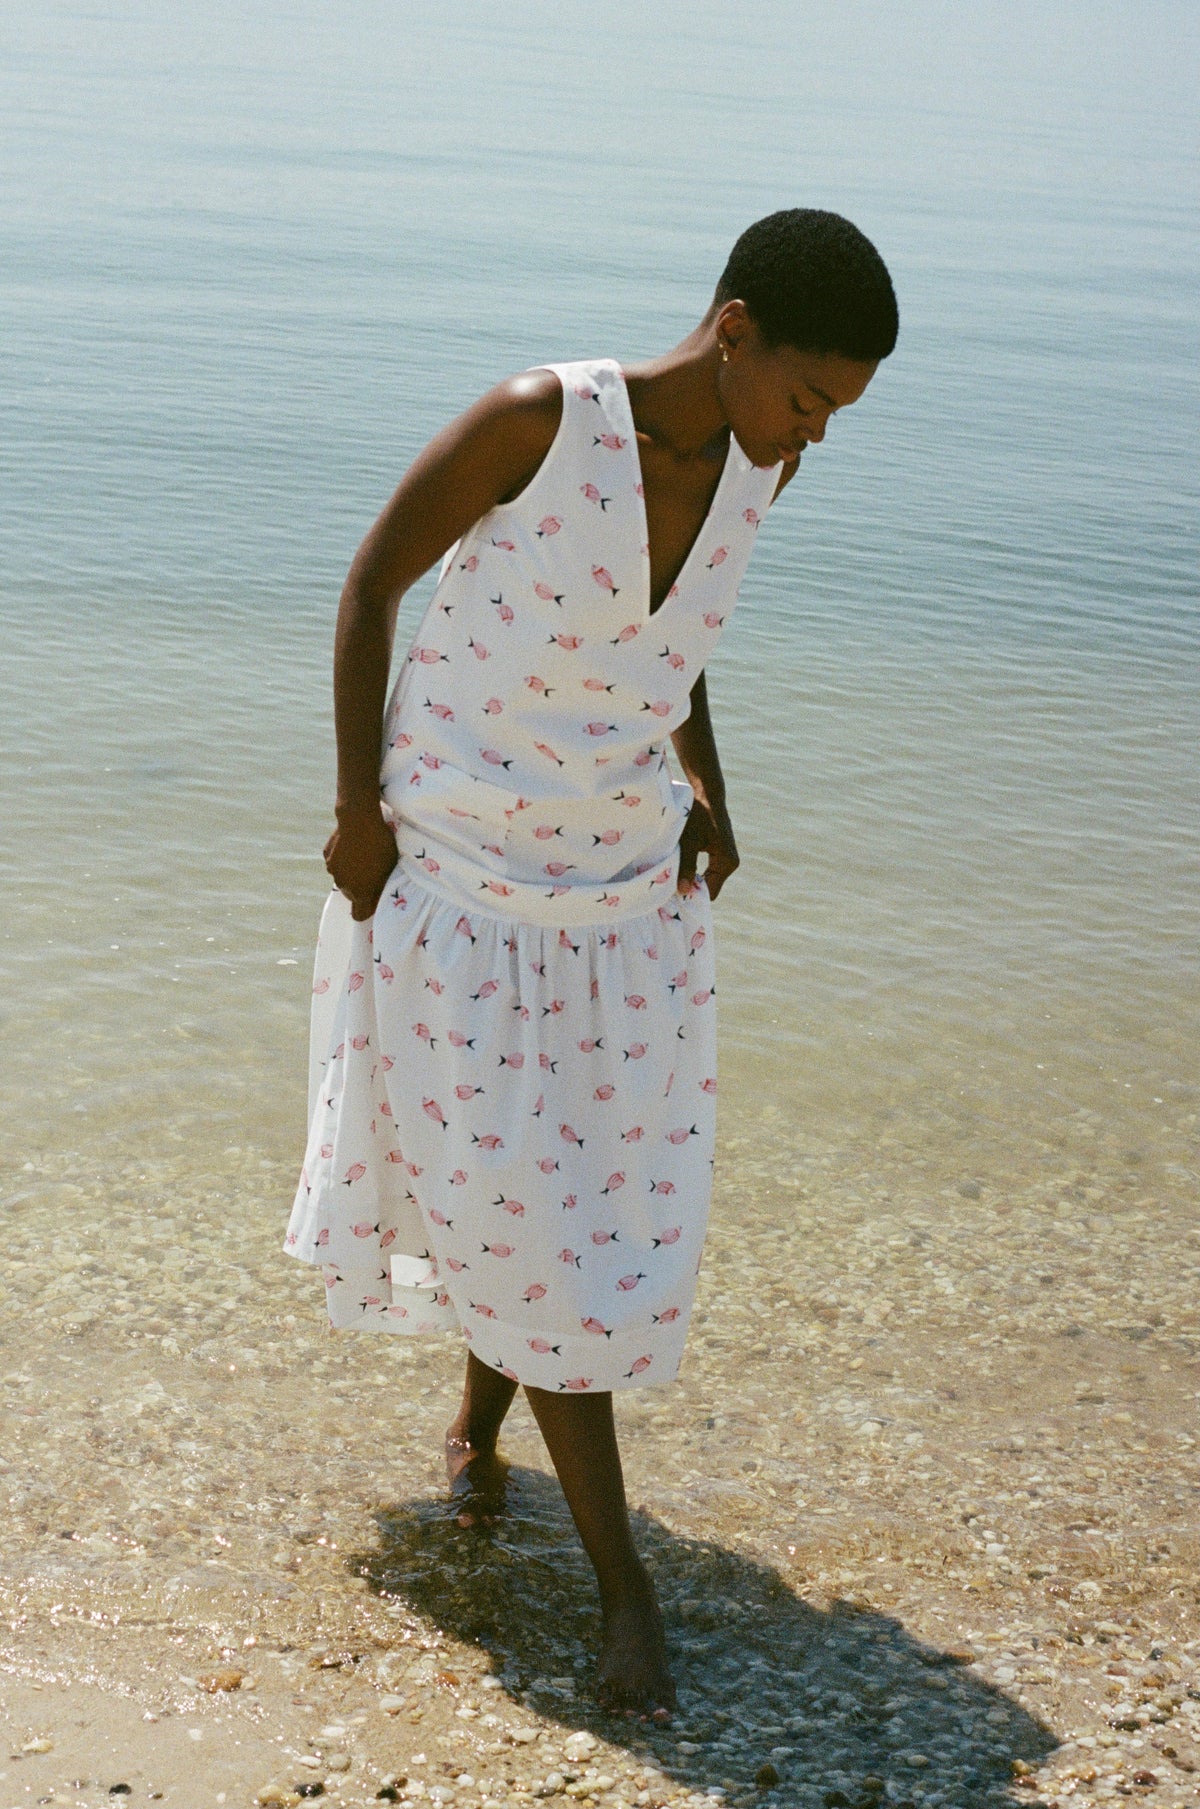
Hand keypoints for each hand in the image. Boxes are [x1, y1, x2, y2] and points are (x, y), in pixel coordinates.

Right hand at [323, 805, 398, 920]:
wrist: (358, 820)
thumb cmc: (380, 845)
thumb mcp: (389, 868)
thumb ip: (381, 887)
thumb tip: (376, 898)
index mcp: (360, 892)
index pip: (359, 915)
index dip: (367, 908)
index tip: (374, 899)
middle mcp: (343, 885)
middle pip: (351, 894)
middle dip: (361, 888)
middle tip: (372, 871)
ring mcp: (333, 870)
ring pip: (343, 877)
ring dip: (351, 872)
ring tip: (363, 855)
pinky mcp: (327, 856)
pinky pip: (336, 862)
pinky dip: (342, 857)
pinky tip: (351, 845)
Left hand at [676, 794, 738, 900]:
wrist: (707, 794)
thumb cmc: (697, 815)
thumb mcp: (688, 841)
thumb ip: (686, 866)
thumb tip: (683, 892)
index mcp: (726, 861)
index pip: (710, 892)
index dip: (692, 895)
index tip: (673, 896)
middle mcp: (730, 862)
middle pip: (709, 887)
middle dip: (691, 888)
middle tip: (669, 890)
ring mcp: (726, 858)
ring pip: (706, 879)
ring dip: (691, 879)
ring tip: (673, 879)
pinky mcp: (720, 853)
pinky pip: (707, 871)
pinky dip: (694, 872)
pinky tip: (680, 870)